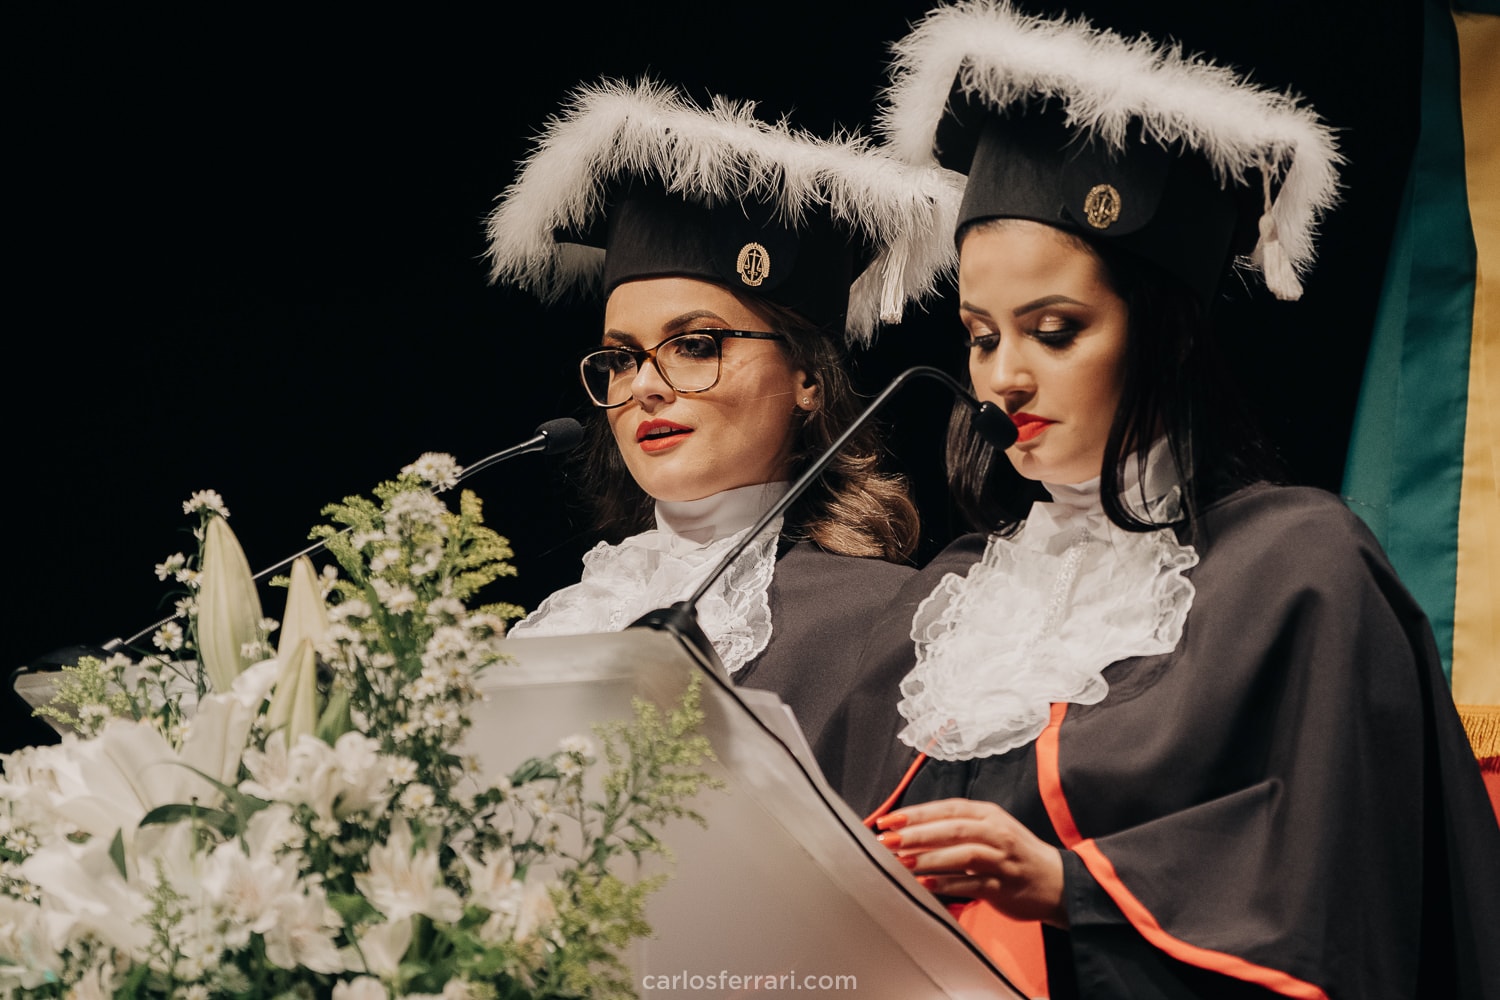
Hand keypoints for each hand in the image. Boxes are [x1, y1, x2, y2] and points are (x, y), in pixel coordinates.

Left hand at [876, 797, 1067, 927]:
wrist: (1057, 882)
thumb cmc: (1015, 855)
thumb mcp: (990, 830)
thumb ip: (957, 828)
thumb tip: (911, 831)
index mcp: (989, 814)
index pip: (948, 808)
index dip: (917, 813)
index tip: (890, 820)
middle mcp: (996, 833)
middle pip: (953, 828)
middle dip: (917, 833)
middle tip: (888, 840)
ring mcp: (1002, 860)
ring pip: (963, 854)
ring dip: (930, 858)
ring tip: (902, 862)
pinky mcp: (1004, 887)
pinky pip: (973, 884)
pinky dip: (947, 884)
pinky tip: (925, 885)